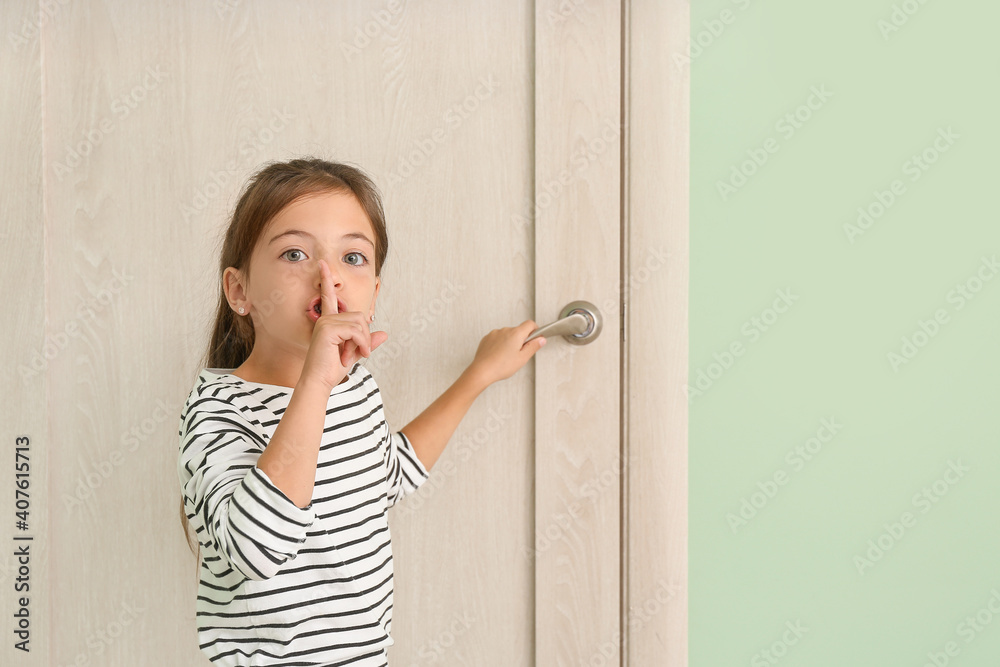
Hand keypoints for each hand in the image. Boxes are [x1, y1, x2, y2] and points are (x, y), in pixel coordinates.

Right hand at [299, 259, 387, 390]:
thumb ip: (367, 342)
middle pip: (359, 316)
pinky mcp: (328, 328)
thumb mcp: (354, 353)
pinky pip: (356, 331)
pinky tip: (353, 356)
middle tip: (355, 354)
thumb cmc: (331, 369)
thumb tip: (384, 333)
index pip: (329, 297)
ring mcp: (326, 322)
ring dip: (361, 342)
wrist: (319, 382)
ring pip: (359, 324)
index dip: (327, 279)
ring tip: (351, 356)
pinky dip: (360, 344)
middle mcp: (326, 318)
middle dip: (363, 336)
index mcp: (328, 321)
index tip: (323, 264)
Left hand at [467, 320, 545, 386]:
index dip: (535, 330)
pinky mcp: (487, 338)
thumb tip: (541, 339)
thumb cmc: (501, 366)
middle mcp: (505, 330)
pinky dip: (500, 344)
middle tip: (520, 354)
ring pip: (507, 335)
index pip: (530, 324)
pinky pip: (497, 338)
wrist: (481, 371)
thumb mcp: (522, 358)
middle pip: (518, 330)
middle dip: (521, 339)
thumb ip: (533, 347)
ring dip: (510, 342)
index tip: (535, 338)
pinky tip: (499, 355)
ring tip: (507, 357)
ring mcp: (494, 333)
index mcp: (516, 334)